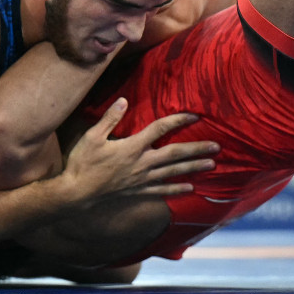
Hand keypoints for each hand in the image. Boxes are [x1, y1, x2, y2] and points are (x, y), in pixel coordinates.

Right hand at [58, 98, 217, 203]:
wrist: (76, 193)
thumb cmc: (82, 163)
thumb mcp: (92, 137)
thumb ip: (109, 118)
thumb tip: (124, 100)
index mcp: (132, 147)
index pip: (160, 129)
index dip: (178, 120)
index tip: (194, 115)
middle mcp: (142, 163)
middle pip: (175, 154)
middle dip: (197, 149)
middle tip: (216, 146)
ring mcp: (142, 179)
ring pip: (173, 173)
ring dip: (194, 168)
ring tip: (212, 164)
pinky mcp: (139, 192)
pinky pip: (162, 191)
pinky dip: (177, 189)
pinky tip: (191, 188)